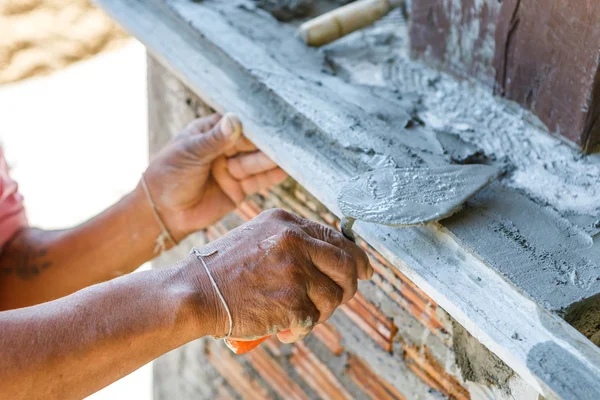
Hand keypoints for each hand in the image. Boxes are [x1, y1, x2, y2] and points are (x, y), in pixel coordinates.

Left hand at [143, 113, 286, 240]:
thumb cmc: (168, 176)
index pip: (237, 124)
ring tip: (291, 154)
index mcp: (210, 131)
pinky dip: (272, 176)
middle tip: (288, 138)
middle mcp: (225, 148)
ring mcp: (233, 168)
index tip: (273, 120)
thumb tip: (235, 120)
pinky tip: (286, 170)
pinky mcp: (239, 189)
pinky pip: (258, 180)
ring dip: (273, 158)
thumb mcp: (190, 153)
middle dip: (268, 142)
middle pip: (251, 143)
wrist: (162, 213)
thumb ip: (215, 140)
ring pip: (257, 161)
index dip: (255, 124)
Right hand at [184, 209, 372, 342]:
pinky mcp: (293, 300)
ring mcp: (295, 270)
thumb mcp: (259, 238)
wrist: (194, 292)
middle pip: (347, 265)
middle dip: (348, 286)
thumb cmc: (222, 271)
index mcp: (287, 222)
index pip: (336, 237)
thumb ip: (293, 242)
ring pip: (333, 297)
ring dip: (318, 312)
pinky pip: (313, 319)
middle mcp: (295, 240)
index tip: (364, 271)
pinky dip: (300, 329)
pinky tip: (281, 327)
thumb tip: (332, 259)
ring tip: (293, 315)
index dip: (357, 257)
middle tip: (337, 299)